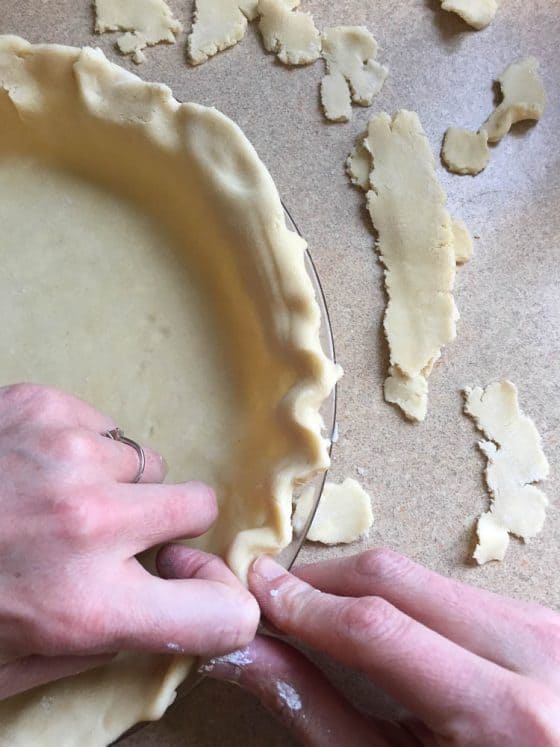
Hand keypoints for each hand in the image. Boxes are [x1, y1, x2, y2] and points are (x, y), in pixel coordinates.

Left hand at [0, 384, 258, 698]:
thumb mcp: (13, 666)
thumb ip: (101, 645)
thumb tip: (165, 615)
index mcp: (85, 606)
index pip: (222, 612)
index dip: (221, 603)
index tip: (200, 592)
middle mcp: (89, 525)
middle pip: (200, 507)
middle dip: (166, 524)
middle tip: (118, 535)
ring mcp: (68, 456)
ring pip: (144, 462)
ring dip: (113, 484)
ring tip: (51, 499)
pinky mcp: (42, 406)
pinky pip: (103, 428)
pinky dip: (79, 449)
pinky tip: (29, 467)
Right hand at [203, 550, 559, 745]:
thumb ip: (315, 710)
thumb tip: (246, 651)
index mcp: (505, 717)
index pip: (378, 629)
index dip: (305, 603)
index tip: (257, 587)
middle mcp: (535, 654)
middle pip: (398, 578)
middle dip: (324, 580)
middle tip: (276, 594)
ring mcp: (547, 626)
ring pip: (423, 575)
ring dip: (360, 587)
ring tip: (320, 613)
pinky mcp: (543, 617)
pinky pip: (452, 588)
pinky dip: (403, 597)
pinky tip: (378, 621)